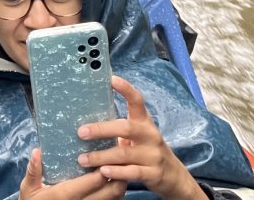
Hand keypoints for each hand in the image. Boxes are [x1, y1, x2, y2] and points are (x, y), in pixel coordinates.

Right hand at [19, 148, 126, 199]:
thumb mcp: (29, 188)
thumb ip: (33, 171)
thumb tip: (37, 151)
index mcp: (66, 195)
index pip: (95, 180)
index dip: (105, 166)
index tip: (108, 150)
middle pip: (112, 190)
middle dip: (120, 172)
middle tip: (119, 155)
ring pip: (115, 197)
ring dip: (120, 181)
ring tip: (119, 165)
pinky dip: (115, 191)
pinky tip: (112, 178)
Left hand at [75, 77, 206, 199]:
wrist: (172, 175)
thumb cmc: (145, 150)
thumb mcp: (137, 135)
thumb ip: (119, 128)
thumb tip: (86, 120)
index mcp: (144, 122)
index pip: (137, 101)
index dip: (126, 89)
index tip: (111, 78)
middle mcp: (150, 135)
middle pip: (126, 128)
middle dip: (102, 129)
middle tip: (81, 132)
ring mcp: (153, 154)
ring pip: (124, 154)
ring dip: (101, 156)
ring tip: (82, 159)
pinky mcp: (153, 173)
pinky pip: (132, 172)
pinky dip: (116, 172)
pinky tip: (102, 172)